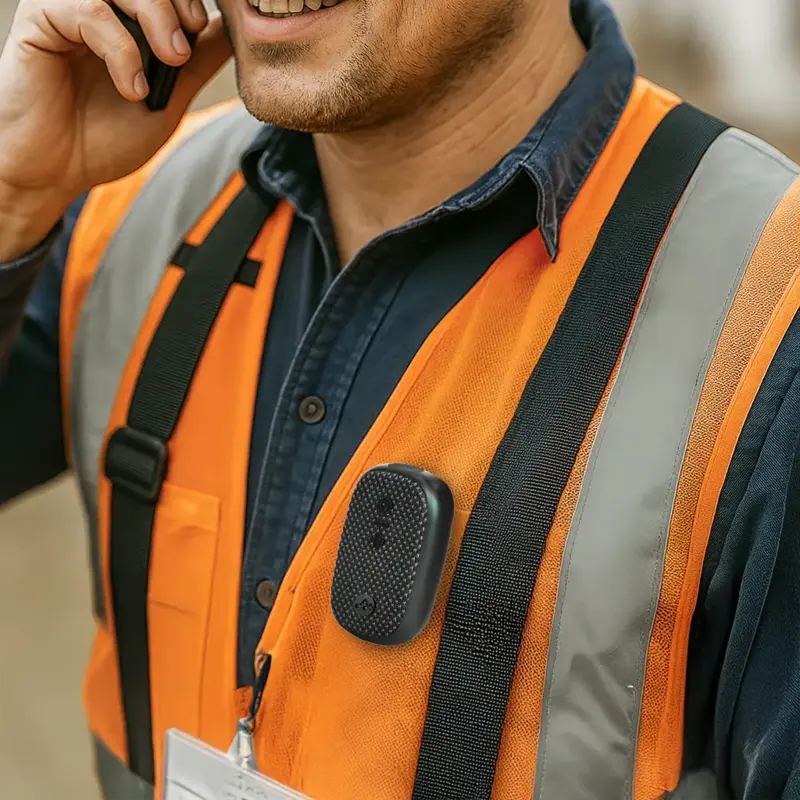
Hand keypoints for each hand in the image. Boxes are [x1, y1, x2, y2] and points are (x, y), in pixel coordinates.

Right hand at [0, 0, 231, 257]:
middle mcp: (95, 6)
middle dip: (175, 4)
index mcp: (125, 19)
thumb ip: (196, 65)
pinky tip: (131, 88)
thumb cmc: (104, 139)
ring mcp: (67, 9)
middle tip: (185, 49)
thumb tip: (231, 33)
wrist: (56, 171)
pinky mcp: (40, 20)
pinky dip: (121, 49)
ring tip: (170, 62)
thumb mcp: (167, 101)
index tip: (201, 28)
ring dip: (155, 18)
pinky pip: (87, 10)